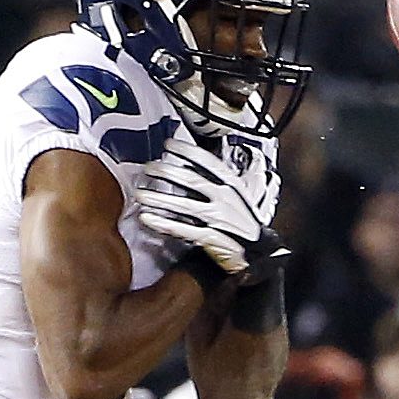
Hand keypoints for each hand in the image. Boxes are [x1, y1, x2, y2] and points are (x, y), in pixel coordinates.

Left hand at [138, 147, 282, 278]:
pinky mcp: (211, 238)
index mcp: (232, 185)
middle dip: (166, 172)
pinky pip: (182, 229)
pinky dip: (164, 223)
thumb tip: (190, 167)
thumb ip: (215, 182)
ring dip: (159, 198)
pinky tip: (148, 218)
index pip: (208, 162)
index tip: (169, 144)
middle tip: (148, 167)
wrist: (258, 253)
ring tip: (139, 194)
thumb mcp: (236, 196)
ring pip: (183, 205)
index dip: (187, 152)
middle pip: (192, 181)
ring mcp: (218, 219)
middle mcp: (225, 199)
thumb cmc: (242, 223)